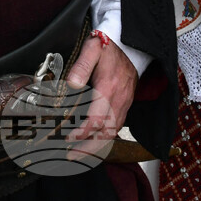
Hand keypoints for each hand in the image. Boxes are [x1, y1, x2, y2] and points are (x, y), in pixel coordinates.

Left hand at [65, 35, 137, 150]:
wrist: (131, 44)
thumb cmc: (109, 46)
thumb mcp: (92, 48)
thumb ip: (81, 66)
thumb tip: (71, 84)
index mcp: (109, 88)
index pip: (96, 119)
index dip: (82, 132)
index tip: (68, 138)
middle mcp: (119, 100)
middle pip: (106, 133)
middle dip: (89, 148)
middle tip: (72, 156)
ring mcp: (124, 103)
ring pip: (113, 133)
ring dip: (97, 146)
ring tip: (79, 154)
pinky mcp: (126, 104)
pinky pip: (117, 127)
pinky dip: (105, 139)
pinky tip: (94, 142)